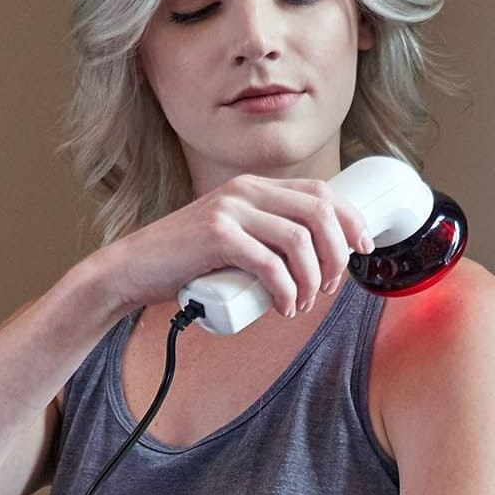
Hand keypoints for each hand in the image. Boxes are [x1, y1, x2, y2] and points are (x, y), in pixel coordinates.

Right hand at [93, 173, 377, 319]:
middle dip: (336, 254)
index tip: (361, 251)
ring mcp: (230, 210)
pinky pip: (270, 264)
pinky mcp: (216, 236)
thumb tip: (316, 259)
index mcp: (253, 186)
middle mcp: (244, 190)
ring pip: (299, 240)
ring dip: (312, 279)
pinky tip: (285, 307)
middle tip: (329, 287)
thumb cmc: (185, 262)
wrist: (133, 269)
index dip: (350, 220)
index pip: (320, 192)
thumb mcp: (231, 238)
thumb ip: (263, 236)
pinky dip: (287, 291)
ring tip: (302, 303)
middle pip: (318, 213)